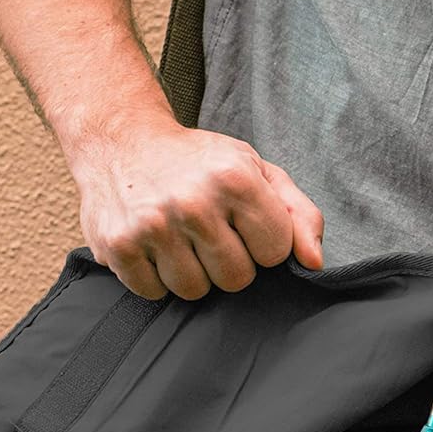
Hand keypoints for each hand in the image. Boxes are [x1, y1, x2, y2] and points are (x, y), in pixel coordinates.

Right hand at [69, 107, 325, 300]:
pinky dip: (155, 277)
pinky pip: (153, 292)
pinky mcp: (118, 245)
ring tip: (179, 239)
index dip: (262, 244)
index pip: (275, 253)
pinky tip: (152, 246)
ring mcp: (152, 225)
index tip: (242, 225)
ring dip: (191, 272)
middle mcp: (193, 201)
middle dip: (227, 262)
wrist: (120, 138)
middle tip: (208, 233)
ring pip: (195, 291)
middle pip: (236, 279)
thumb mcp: (255, 171)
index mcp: (235, 178)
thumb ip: (297, 214)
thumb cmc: (198, 162)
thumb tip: (314, 262)